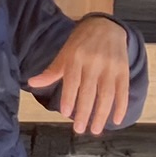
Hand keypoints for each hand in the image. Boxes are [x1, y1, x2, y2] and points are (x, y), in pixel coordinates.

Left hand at [30, 16, 130, 134]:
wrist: (106, 26)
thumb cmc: (81, 43)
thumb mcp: (65, 53)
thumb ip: (52, 71)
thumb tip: (31, 83)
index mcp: (76, 57)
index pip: (72, 81)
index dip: (69, 97)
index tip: (65, 113)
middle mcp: (94, 62)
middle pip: (89, 91)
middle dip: (84, 112)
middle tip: (79, 130)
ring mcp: (110, 67)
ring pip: (107, 94)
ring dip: (102, 114)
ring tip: (96, 129)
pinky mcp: (123, 71)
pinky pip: (123, 91)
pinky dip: (121, 106)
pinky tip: (117, 120)